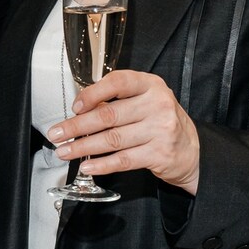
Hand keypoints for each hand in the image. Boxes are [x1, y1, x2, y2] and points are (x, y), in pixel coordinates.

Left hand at [49, 70, 201, 194]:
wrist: (191, 150)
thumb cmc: (160, 121)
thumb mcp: (144, 101)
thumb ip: (117, 100)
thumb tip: (80, 110)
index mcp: (150, 85)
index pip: (118, 82)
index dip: (93, 93)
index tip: (75, 106)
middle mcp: (157, 104)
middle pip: (109, 115)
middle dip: (77, 126)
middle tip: (57, 133)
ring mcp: (160, 130)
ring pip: (112, 139)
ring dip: (83, 147)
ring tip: (65, 151)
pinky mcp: (159, 154)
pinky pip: (123, 160)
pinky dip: (102, 164)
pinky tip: (87, 166)